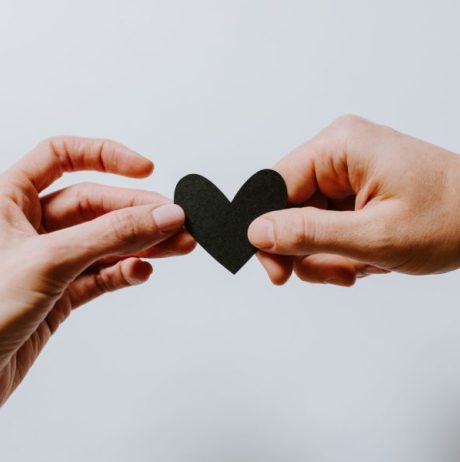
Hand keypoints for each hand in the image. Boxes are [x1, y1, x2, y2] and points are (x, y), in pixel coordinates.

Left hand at [0, 137, 194, 404]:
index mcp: (9, 199)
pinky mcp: (61, 292)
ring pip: (105, 241)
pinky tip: (141, 271)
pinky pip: (102, 274)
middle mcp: (30, 226)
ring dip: (143, 243)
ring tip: (178, 245)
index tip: (145, 168)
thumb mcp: (49, 260)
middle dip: (139, 212)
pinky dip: (125, 272)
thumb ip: (110, 235)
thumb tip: (161, 215)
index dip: (106, 156)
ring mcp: (49, 260)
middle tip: (175, 221)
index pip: (62, 156)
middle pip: (97, 204)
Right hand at [248, 115, 459, 285]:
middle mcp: (339, 154)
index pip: (274, 186)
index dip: (269, 231)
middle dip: (308, 250)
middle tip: (337, 272)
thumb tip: (257, 232)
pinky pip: (328, 226)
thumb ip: (309, 234)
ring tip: (361, 266)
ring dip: (328, 255)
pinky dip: (341, 251)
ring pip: (308, 224)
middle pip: (290, 209)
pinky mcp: (356, 192)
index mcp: (339, 146)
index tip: (277, 272)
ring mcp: (348, 174)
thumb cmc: (453, 218)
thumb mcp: (374, 235)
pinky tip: (367, 258)